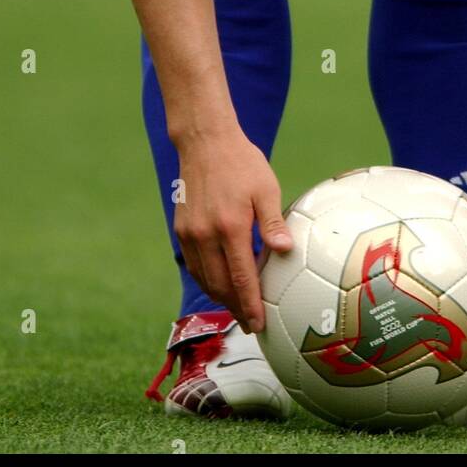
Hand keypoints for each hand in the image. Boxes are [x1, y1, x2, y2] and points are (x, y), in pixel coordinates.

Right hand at [175, 126, 291, 333]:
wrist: (205, 141)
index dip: (250, 305)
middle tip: (251, 324)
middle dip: (236, 308)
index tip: (259, 325)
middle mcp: (206, 234)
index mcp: (230, 226)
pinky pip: (194, 265)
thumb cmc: (242, 163)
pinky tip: (219, 284)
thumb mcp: (265, 188)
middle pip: (220, 285)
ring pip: (204, 279)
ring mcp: (190, 233)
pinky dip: (207, 280)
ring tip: (238, 309)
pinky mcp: (181, 229)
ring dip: (221, 297)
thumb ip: (273, 223)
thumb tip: (285, 251)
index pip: (241, 278)